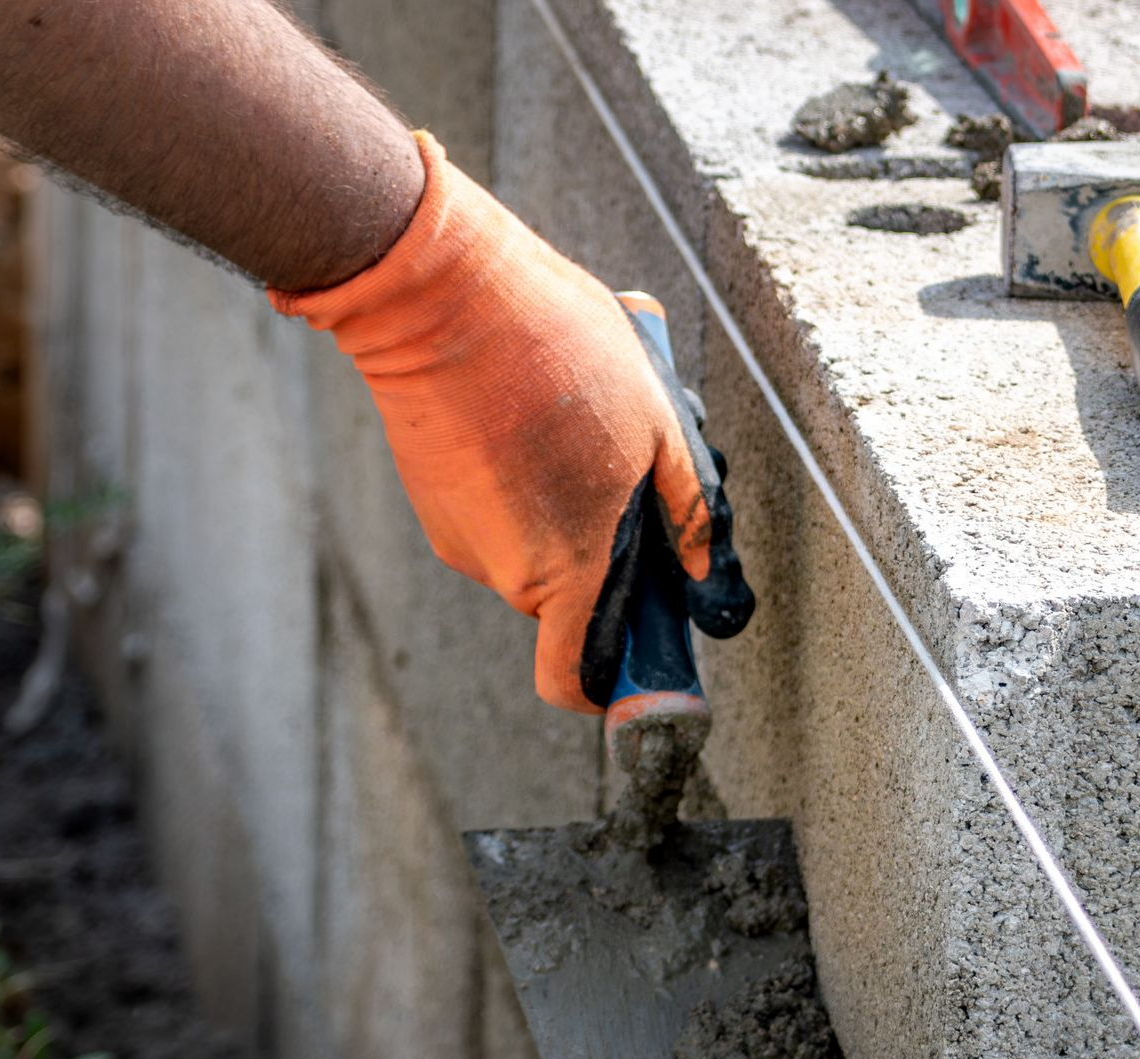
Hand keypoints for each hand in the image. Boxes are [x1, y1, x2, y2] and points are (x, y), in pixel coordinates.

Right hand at [271, 133, 752, 711]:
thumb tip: (706, 577)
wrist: (438, 293)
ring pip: (536, 549)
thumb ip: (689, 514)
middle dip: (608, 554)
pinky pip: (498, 515)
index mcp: (567, 567)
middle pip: (572, 598)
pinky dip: (525, 483)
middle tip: (633, 474)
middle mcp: (505, 570)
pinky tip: (536, 412)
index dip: (610, 683)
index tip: (643, 656)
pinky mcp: (432, 498)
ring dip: (568, 507)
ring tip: (578, 420)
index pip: (574, 680)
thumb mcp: (659, 426)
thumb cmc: (558, 352)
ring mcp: (459, 536)